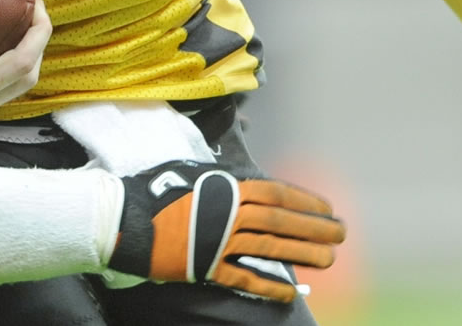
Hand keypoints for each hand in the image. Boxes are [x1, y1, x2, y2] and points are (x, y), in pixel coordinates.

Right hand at [109, 161, 344, 301]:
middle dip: (316, 228)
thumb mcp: (186, 170)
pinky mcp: (206, 266)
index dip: (306, 201)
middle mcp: (228, 212)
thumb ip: (215, 175)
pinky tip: (290, 292)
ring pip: (272, 248)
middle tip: (342, 234)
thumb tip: (235, 175)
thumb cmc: (149, 189)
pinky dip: (269, 285)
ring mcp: (219, 241)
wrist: (120, 217)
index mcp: (226, 186)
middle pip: (282, 221)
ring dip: (304, 254)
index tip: (327, 208)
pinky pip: (245, 278)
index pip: (276, 193)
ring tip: (329, 259)